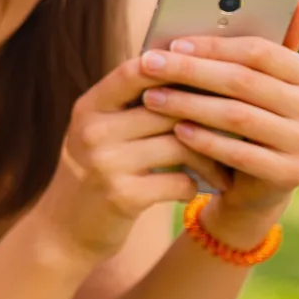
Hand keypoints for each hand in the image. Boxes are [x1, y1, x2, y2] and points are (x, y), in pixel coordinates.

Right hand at [38, 54, 233, 261]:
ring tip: (220, 170)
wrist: (61, 232)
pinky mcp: (121, 196)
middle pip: (170, 108)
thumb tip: (196, 78)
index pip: (135, 71)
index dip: (176, 67)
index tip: (211, 74)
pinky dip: (193, 187)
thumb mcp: (98, 134)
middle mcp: (93, 131)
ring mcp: (105, 163)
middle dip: (210, 119)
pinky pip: (179, 181)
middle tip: (236, 129)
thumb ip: (131, 108)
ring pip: (181, 145)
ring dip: (210, 159)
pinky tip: (191, 190)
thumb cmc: (93, 175)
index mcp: (89, 108)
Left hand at [137, 1, 298, 246]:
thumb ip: (249, 52)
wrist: (255, 186)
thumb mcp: (252, 87)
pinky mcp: (289, 173)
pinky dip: (204, 139)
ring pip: (238, 114)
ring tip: (151, 97)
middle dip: (191, 71)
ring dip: (189, 103)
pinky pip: (239, 152)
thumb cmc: (247, 122)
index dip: (214, 45)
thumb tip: (276, 2)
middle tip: (149, 65)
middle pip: (244, 81)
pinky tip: (175, 130)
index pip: (262, 51)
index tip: (172, 43)